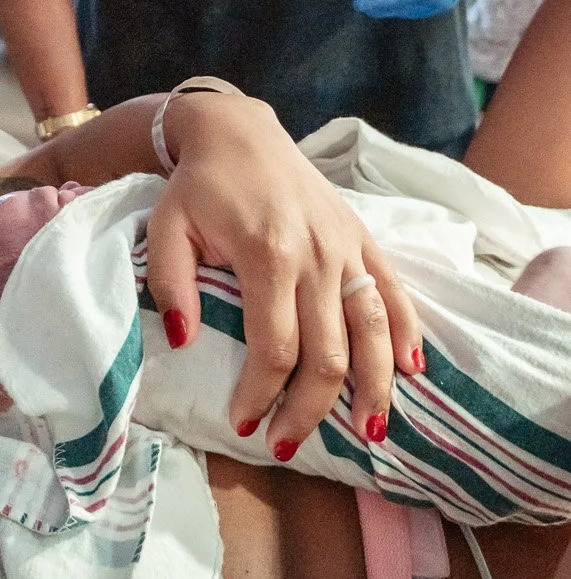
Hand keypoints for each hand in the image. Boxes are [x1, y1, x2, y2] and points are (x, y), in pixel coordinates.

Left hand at [142, 90, 422, 452]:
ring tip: (367, 433)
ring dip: (374, 387)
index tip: (242, 423)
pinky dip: (407, 333)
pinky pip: (394, 292)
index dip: (261, 395)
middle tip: (285, 445)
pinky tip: (412, 372)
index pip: (275, 347)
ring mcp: (347, 247)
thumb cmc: (199, 187)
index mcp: (268, 254)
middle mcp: (317, 254)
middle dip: (309, 410)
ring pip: (373, 330)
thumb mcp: (167, 229)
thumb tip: (182, 342)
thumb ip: (171, 285)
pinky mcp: (363, 238)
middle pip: (328, 353)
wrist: (238, 132)